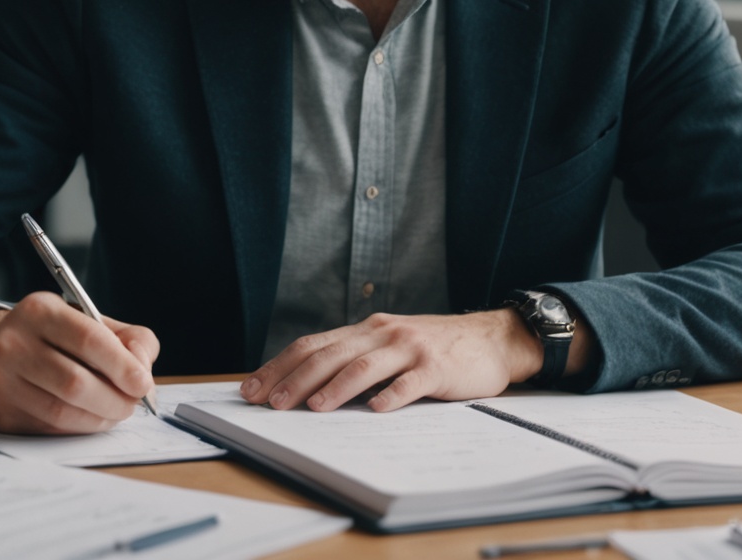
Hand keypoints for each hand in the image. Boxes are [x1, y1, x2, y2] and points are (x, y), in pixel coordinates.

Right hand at [0, 292, 159, 433]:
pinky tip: (86, 419)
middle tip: (132, 405)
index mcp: (40, 311)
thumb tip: (143, 371)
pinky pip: (47, 428)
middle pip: (75, 383)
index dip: (122, 366)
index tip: (143, 384)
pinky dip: (76, 428)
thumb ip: (129, 339)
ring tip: (113, 413)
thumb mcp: (88, 321)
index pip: (88, 339)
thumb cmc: (51, 336)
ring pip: (61, 411)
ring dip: (98, 419)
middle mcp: (12, 342)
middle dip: (115, 400)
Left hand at [239, 310, 548, 412]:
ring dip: (336, 387)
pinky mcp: (437, 368)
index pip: (312, 345)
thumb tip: (304, 389)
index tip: (251, 389)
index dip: (279, 366)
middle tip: (272, 403)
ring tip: (314, 406)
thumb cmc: (432, 350)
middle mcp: (383, 333)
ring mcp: (410, 349)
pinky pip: (410, 383)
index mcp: (365, 330)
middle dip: (297, 379)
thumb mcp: (389, 347)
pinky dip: (392, 396)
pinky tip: (376, 410)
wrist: (490, 339)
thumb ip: (355, 360)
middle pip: (331, 354)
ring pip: (365, 366)